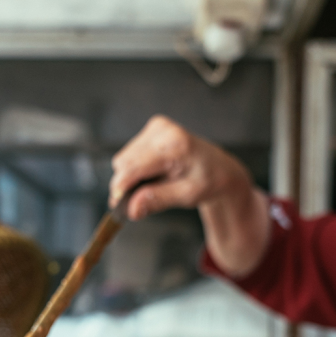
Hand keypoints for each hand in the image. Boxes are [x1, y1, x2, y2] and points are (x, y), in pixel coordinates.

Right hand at [110, 116, 270, 276]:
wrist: (219, 168)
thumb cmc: (208, 181)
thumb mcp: (187, 196)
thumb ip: (158, 200)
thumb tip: (132, 209)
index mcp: (176, 145)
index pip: (134, 166)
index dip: (121, 187)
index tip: (116, 204)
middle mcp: (164, 130)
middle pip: (124, 162)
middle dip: (127, 185)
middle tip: (140, 202)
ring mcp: (157, 127)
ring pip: (123, 159)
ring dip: (132, 176)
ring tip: (156, 184)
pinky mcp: (153, 128)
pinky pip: (130, 154)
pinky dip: (136, 168)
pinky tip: (155, 173)